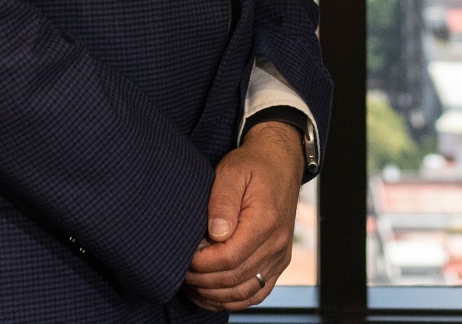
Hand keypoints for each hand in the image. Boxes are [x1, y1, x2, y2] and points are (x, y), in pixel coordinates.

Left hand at [183, 121, 302, 310]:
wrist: (280, 163)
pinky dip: (233, 300)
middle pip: (235, 279)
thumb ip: (222, 201)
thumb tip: (216, 233)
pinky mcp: (278, 262)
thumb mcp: (232, 172)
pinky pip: (257, 293)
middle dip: (203, 281)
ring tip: (192, 285)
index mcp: (266, 222)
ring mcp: (280, 256)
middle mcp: (277, 244)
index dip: (202, 265)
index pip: (230, 258)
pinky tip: (212, 294)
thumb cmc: (253, 166)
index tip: (184, 259)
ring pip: (245, 293)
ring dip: (215, 295)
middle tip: (181, 273)